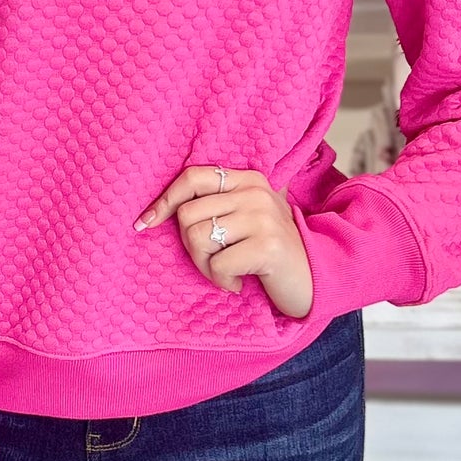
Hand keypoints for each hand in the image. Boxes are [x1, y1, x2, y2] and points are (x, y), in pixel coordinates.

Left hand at [134, 163, 314, 318]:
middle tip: (215, 262)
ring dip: (207, 266)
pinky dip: (223, 281)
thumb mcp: (248, 218)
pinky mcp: (267, 246)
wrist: (316, 278)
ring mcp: (263, 218)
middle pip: (188, 215)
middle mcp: (256, 192)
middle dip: (192, 248)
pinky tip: (240, 283)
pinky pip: (218, 264)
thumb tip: (159, 211)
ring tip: (228, 272)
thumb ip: (217, 205)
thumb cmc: (271, 253)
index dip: (164, 201)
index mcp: (248, 179)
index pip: (192, 177)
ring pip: (197, 239)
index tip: (145, 223)